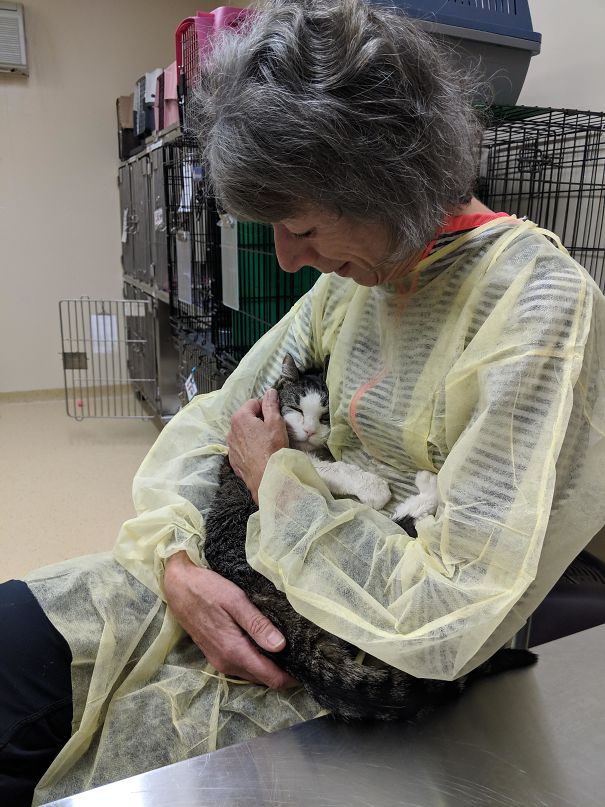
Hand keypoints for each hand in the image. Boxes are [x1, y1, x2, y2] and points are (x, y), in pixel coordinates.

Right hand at [164, 551, 297, 687]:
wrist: (178, 585)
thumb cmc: (207, 589)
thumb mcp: (236, 601)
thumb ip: (257, 625)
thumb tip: (280, 646)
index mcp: (234, 652)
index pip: (270, 678)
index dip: (292, 678)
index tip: (310, 667)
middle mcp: (227, 663)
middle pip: (263, 678)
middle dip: (284, 671)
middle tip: (304, 654)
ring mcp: (219, 660)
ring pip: (253, 673)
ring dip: (270, 666)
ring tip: (290, 648)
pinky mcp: (216, 654)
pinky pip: (243, 665)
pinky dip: (257, 660)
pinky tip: (266, 643)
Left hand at [228, 389, 288, 502]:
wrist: (266, 477)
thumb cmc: (272, 448)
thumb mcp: (275, 423)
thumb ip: (271, 405)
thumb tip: (270, 392)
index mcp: (240, 417)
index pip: (253, 402)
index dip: (265, 408)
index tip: (273, 417)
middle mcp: (231, 430)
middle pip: (246, 417)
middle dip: (258, 420)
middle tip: (271, 430)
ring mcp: (231, 445)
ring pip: (243, 432)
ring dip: (252, 434)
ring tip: (266, 443)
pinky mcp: (233, 459)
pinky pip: (241, 447)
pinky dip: (249, 447)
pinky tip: (259, 453)